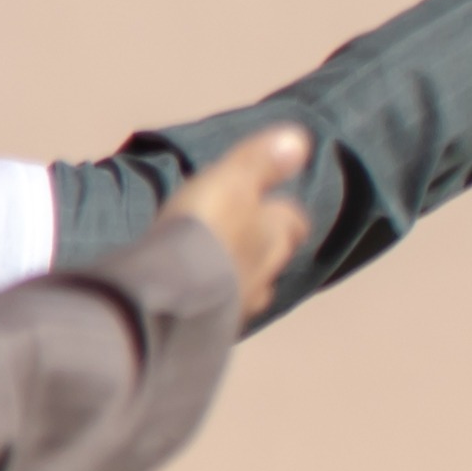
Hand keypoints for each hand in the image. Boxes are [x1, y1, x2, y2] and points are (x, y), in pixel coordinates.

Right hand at [156, 125, 316, 312]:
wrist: (171, 294)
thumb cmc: (203, 228)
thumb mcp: (231, 181)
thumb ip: (262, 162)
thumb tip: (300, 140)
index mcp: (273, 234)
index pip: (293, 222)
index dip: (285, 214)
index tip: (274, 206)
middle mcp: (265, 273)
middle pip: (275, 258)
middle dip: (265, 248)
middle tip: (246, 238)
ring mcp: (240, 306)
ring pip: (250, 288)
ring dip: (239, 277)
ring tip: (219, 268)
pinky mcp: (212, 329)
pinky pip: (220, 312)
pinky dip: (214, 302)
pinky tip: (197, 299)